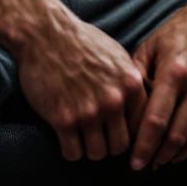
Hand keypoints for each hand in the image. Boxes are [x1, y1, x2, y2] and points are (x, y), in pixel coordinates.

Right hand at [16, 9, 148, 161]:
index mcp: (130, 83)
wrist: (43, 32)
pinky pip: (73, 153)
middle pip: (120, 146)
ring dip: (89, 148)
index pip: (143, 126)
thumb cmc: (79, 40)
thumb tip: (140, 104)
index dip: (132, 134)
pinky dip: (70, 149)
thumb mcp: (115, 54)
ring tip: (81, 136)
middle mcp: (113, 100)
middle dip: (109, 144)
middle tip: (98, 136)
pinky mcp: (63, 119)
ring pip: (97, 154)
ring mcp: (88, 111)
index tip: (121, 135)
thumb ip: (129, 81)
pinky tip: (66, 136)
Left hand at [128, 0, 186, 168]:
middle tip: (145, 165)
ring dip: (177, 156)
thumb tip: (125, 103)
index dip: (143, 146)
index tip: (133, 161)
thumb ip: (137, 73)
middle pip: (176, 136)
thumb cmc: (185, 27)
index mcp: (174, 70)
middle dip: (158, 156)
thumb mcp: (153, 42)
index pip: (156, 120)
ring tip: (163, 161)